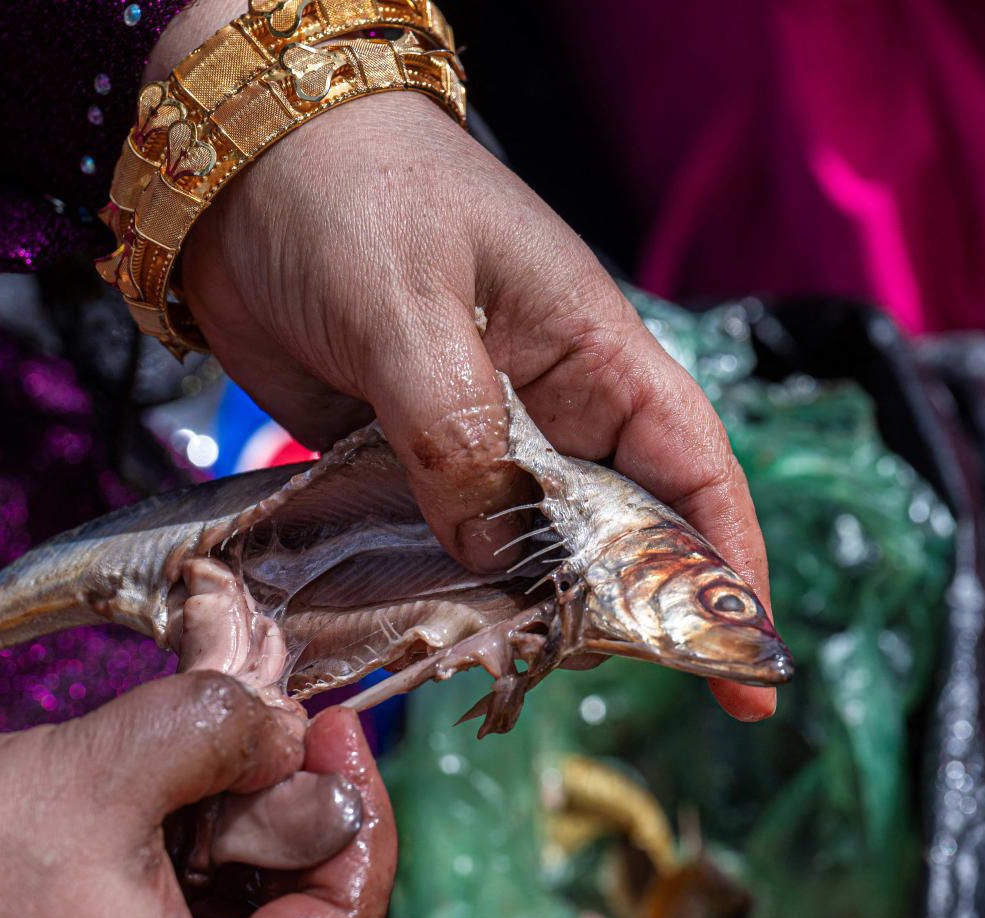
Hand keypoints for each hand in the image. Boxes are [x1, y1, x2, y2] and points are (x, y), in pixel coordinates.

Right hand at [0, 673, 393, 917]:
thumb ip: (219, 727)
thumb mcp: (101, 768)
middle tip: (292, 749)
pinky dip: (209, 902)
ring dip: (265, 872)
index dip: (359, 809)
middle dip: (317, 843)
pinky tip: (179, 825)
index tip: (329, 722)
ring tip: (232, 779)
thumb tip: (282, 716)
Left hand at [147, 4, 777, 719]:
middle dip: (613, 609)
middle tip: (591, 683)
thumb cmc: (347, 193)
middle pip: (607, 529)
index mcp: (586, 350)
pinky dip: (430, 585)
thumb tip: (494, 551)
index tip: (748, 665)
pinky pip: (427, 536)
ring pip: (514, 546)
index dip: (726, 568)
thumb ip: (453, 430)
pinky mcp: (391, 452)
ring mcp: (463, 432)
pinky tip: (422, 638)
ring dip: (511, 610)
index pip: (689, 469)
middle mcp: (540, 401)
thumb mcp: (407, 304)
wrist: (235, 166)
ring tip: (503, 679)